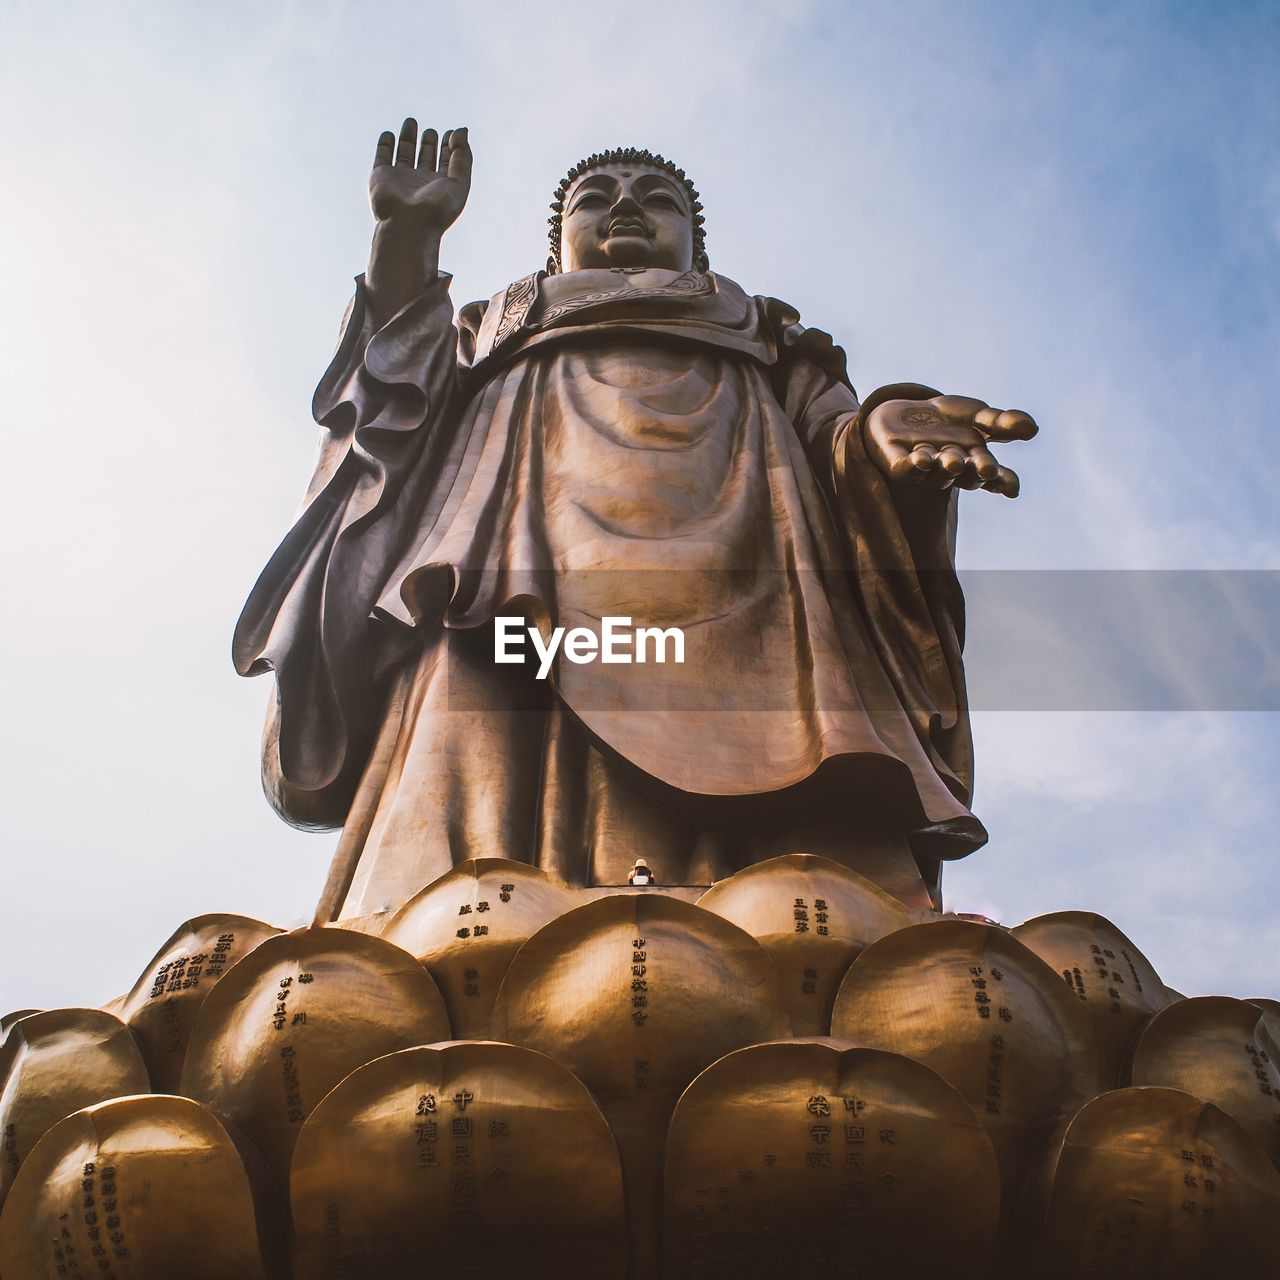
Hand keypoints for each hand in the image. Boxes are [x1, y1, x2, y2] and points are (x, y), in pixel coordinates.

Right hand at [369, 118, 471, 232]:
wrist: (408, 225)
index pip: (446, 161)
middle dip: (429, 143)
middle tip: (431, 133)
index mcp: (440, 186)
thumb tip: (461, 130)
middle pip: (425, 157)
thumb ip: (463, 156)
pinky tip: (390, 134)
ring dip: (407, 137)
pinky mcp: (381, 176)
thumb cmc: (437, 209)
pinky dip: (385, 144)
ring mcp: (400, 178)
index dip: (450, 147)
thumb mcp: (459, 182)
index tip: (451, 134)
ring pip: (404, 153)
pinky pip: (382, 156)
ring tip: (411, 122)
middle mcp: (420, 182)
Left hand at [864, 395, 1037, 496]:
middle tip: (986, 468)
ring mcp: (923, 468)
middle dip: (976, 471)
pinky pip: (904, 470)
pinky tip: (920, 460)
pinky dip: (912, 466)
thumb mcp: (976, 415)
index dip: (1002, 482)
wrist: (897, 415)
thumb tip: (1034, 429)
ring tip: (954, 460)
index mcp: (973, 462)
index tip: (1013, 488)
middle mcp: (950, 470)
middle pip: (965, 476)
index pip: (992, 477)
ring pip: (936, 473)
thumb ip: (1000, 423)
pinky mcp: (896, 463)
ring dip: (946, 466)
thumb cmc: (944, 421)